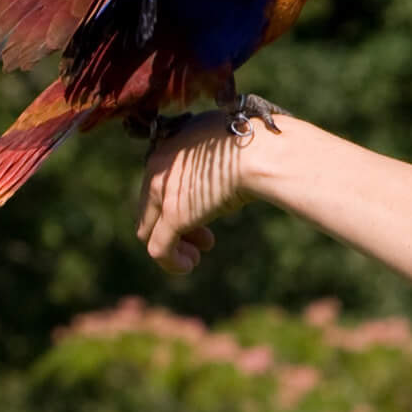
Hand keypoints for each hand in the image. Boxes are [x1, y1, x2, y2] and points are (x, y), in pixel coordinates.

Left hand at [137, 112, 252, 273]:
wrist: (261, 150)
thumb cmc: (257, 144)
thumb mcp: (225, 146)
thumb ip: (212, 159)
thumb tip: (226, 171)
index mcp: (169, 144)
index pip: (159, 183)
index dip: (179, 203)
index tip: (204, 213)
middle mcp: (158, 166)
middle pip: (151, 208)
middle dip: (177, 226)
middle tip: (206, 238)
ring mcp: (162, 191)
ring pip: (150, 230)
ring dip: (174, 246)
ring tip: (196, 256)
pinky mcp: (172, 215)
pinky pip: (159, 249)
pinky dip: (171, 262)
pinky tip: (188, 267)